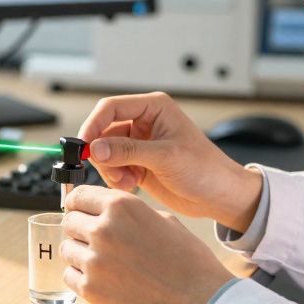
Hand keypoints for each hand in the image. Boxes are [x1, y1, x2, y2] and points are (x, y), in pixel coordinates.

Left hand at [62, 185, 232, 303]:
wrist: (199, 299)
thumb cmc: (187, 259)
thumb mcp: (162, 218)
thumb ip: (128, 212)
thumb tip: (102, 210)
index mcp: (121, 206)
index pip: (78, 196)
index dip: (78, 205)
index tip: (80, 213)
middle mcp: (104, 228)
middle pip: (69, 221)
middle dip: (80, 230)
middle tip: (96, 243)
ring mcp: (95, 260)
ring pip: (67, 249)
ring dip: (80, 254)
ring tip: (104, 263)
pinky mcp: (91, 289)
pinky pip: (69, 275)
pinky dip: (81, 278)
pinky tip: (103, 280)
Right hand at [79, 92, 262, 231]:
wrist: (219, 196)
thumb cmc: (206, 169)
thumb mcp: (166, 157)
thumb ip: (128, 151)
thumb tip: (96, 148)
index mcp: (154, 108)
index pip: (111, 108)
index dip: (93, 125)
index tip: (84, 146)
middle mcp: (144, 122)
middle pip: (103, 131)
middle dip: (103, 153)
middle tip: (112, 172)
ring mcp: (139, 143)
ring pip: (105, 151)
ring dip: (110, 169)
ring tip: (128, 181)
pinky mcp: (138, 162)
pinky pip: (112, 166)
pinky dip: (116, 177)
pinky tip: (132, 185)